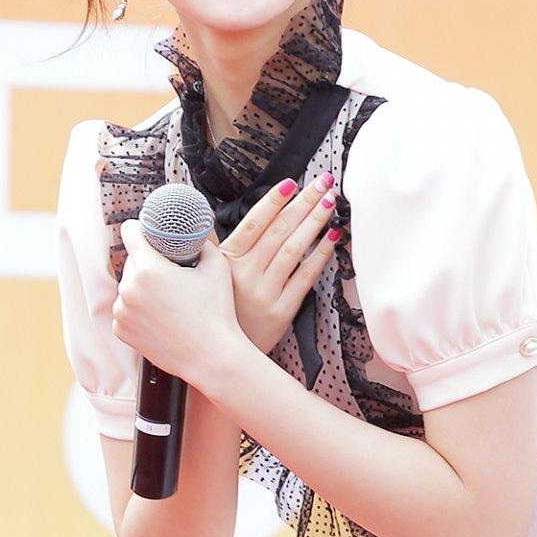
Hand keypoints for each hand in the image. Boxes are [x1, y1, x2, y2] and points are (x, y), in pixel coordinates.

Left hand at [111, 220, 241, 389]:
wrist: (212, 357)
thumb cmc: (217, 312)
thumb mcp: (217, 266)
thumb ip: (203, 243)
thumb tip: (195, 235)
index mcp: (148, 269)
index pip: (130, 232)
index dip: (140, 227)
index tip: (147, 231)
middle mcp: (128, 289)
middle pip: (132, 261)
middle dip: (148, 263)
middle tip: (171, 274)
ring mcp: (122, 312)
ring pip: (128, 287)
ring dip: (142, 288)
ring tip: (168, 299)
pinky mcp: (121, 330)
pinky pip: (126, 310)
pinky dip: (138, 310)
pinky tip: (160, 317)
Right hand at [214, 171, 342, 353]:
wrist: (219, 354)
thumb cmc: (219, 307)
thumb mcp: (209, 274)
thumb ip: (213, 246)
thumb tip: (205, 219)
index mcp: (226, 261)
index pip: (254, 223)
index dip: (273, 201)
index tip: (291, 182)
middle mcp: (245, 275)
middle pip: (279, 231)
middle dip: (303, 203)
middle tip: (323, 182)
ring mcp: (265, 293)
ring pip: (294, 250)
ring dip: (314, 223)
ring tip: (330, 202)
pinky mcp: (282, 311)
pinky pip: (305, 278)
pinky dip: (320, 256)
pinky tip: (331, 238)